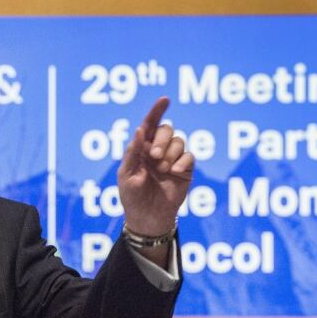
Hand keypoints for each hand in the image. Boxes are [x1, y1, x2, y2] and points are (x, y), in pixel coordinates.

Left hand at [118, 97, 193, 237]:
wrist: (148, 218)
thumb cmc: (132, 197)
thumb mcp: (126, 174)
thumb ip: (133, 152)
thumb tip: (141, 129)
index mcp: (142, 148)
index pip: (150, 124)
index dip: (157, 110)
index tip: (165, 99)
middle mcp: (158, 150)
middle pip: (167, 130)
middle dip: (162, 140)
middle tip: (155, 156)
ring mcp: (172, 159)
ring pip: (179, 141)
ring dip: (171, 152)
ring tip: (163, 169)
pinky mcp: (185, 170)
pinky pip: (189, 156)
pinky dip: (183, 160)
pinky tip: (175, 171)